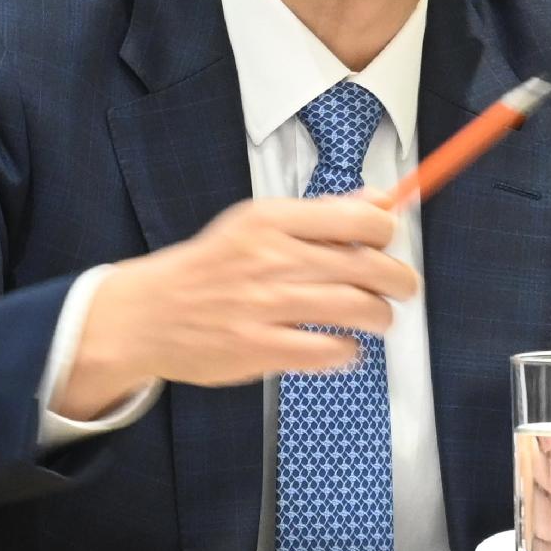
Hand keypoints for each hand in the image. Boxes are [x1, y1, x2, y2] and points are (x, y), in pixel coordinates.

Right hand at [57, 198, 416, 415]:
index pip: (359, 218)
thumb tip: (382, 199)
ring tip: (375, 318)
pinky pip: (330, 350)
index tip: (386, 243)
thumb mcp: (257, 223)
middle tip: (401, 287)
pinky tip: (341, 345)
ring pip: (358, 309)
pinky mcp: (259, 349)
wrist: (148, 313)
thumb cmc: (212, 267)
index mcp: (272, 219)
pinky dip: (348, 351)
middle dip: (400, 280)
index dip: (387, 233)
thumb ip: (321, 214)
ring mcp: (265, 306)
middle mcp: (271, 259)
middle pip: (369, 266)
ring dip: (380, 317)